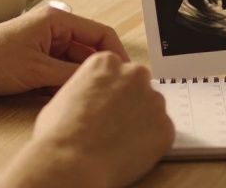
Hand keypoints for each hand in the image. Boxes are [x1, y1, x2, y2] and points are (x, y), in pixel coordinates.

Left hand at [0, 5, 129, 101]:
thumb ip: (71, 75)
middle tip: (110, 92)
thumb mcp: (36, 70)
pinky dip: (65, 86)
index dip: (116, 53)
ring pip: (74, 64)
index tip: (126, 74)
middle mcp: (52, 31)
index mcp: (56, 20)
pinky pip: (59, 74)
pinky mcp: (33, 64)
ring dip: (80, 80)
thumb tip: (100, 79)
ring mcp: (43, 48)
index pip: (100, 33)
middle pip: (89, 50)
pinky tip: (68, 99)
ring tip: (90, 98)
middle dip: (99, 70)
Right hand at [0, 53, 173, 187]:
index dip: (112, 91)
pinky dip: (150, 143)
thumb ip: (90, 89)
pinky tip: (129, 152)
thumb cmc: (59, 133)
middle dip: (130, 102)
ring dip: (141, 122)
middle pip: (139, 85)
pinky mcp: (166, 126)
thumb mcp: (66, 95)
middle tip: (114, 124)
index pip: (119, 71)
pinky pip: (161, 132)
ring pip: (152, 108)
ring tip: (119, 141)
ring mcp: (154, 100)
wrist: (70, 162)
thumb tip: (96, 98)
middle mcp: (135, 74)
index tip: (107, 104)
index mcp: (107, 63)